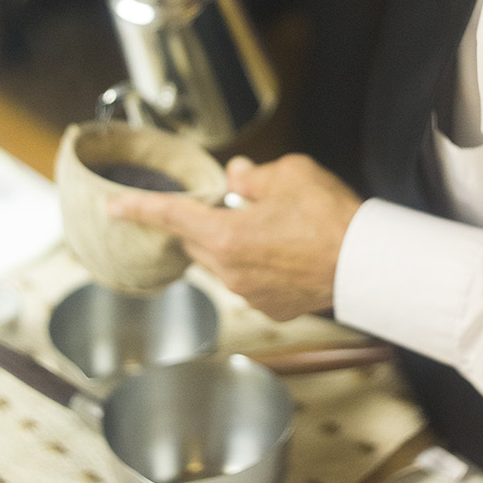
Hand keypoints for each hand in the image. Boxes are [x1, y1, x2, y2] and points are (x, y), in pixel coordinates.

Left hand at [107, 154, 361, 320]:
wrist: (367, 264)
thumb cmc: (331, 217)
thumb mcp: (288, 174)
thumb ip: (251, 176)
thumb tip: (236, 178)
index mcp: (224, 236)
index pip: (170, 216)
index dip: (138, 208)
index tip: (115, 207)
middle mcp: (229, 270)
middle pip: (196, 241)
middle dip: (206, 222)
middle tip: (241, 204)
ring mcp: (249, 293)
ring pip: (222, 263)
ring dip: (233, 244)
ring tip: (274, 228)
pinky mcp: (271, 308)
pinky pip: (249, 281)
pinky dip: (258, 266)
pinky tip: (288, 253)